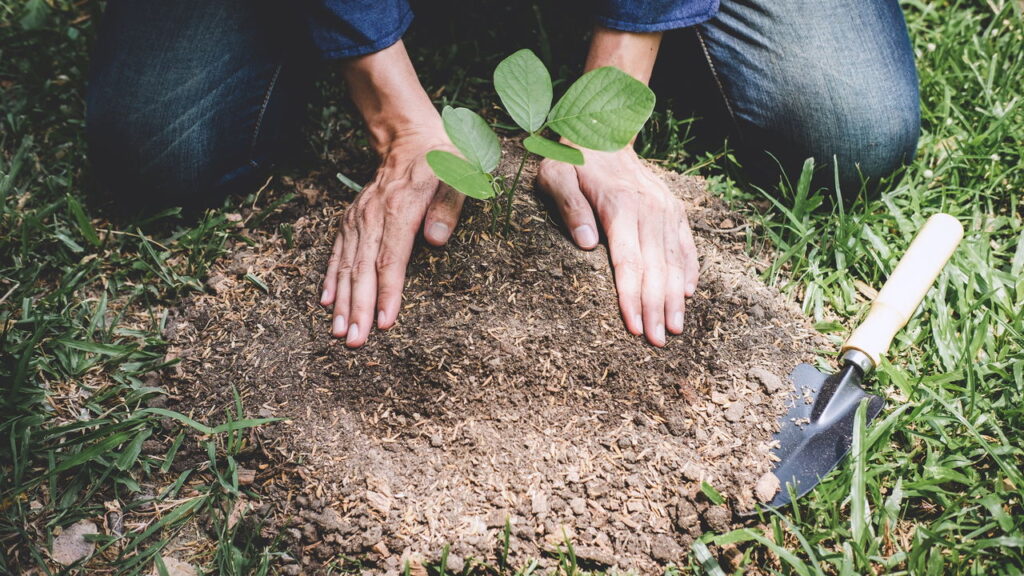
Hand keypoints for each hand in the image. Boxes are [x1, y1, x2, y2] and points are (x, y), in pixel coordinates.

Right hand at [319, 124, 464, 346]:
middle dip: (358, 308)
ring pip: (346, 265)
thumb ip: (449, 207)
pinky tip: (325, 303)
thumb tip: (436, 241)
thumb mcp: (459, 177)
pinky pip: (336, 253)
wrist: (410, 140)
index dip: (386, 293)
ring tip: (338, 332)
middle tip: (355, 341)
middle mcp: (373, 216)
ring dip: (341, 301)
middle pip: (363, 269)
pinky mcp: (351, 221)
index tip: (384, 322)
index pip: (391, 259)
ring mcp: (358, 219)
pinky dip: (330, 278)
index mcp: (400, 209)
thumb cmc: (442, 163)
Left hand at [537, 147, 698, 346]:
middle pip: (655, 268)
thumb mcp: (556, 177)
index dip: (632, 297)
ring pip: (674, 261)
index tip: (633, 326)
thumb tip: (586, 245)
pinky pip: (686, 245)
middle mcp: (649, 209)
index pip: (629, 262)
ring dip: (675, 298)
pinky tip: (688, 296)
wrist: (604, 132)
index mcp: (620, 206)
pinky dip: (689, 270)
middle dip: (656, 308)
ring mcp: (666, 209)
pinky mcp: (674, 210)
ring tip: (675, 329)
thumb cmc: (573, 161)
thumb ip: (570, 209)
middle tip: (657, 341)